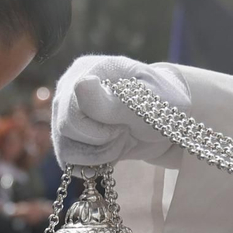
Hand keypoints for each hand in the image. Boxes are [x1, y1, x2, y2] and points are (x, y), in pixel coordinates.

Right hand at [52, 55, 190, 167]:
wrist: (167, 124)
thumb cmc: (162, 107)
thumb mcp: (146, 104)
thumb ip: (111, 101)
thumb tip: (79, 84)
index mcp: (88, 70)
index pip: (73, 109)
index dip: (99, 128)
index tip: (126, 122)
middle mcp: (70, 87)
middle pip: (65, 128)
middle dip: (101, 140)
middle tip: (125, 131)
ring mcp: (67, 110)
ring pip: (65, 147)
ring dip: (99, 153)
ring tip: (121, 139)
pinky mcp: (69, 133)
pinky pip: (67, 158)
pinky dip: (92, 162)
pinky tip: (111, 149)